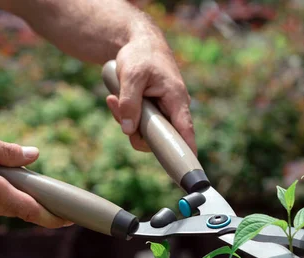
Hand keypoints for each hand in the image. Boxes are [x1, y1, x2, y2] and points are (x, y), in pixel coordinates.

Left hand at [105, 32, 195, 153]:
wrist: (139, 43)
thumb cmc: (141, 55)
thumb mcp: (132, 75)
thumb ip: (130, 103)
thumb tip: (128, 130)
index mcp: (176, 100)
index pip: (185, 130)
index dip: (186, 150)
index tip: (188, 166)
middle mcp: (173, 110)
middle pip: (159, 137)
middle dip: (136, 130)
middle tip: (118, 107)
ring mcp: (163, 113)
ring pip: (146, 132)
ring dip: (127, 121)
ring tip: (114, 99)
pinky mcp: (153, 113)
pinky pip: (139, 124)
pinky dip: (126, 116)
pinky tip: (115, 100)